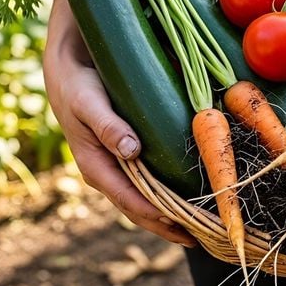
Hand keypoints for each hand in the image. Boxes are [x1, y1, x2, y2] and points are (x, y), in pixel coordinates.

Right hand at [44, 0, 196, 247]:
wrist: (70, 50)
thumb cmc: (75, 76)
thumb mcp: (86, 98)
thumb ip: (106, 124)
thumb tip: (130, 153)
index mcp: (96, 166)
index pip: (134, 206)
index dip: (163, 223)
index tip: (193, 234)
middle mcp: (112, 167)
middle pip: (147, 208)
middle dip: (178, 225)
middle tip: (215, 235)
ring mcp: (123, 157)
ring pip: (155, 193)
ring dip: (181, 209)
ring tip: (215, 219)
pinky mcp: (134, 142)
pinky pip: (158, 171)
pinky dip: (178, 183)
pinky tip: (203, 184)